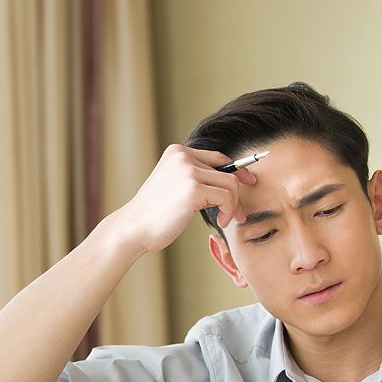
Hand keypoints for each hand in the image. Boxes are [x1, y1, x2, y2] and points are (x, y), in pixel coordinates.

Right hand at [110, 144, 257, 253]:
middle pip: (227, 172)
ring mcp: (187, 171)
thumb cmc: (154, 214)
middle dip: (237, 194)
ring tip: (225, 219)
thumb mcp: (174, 186)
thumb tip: (234, 179)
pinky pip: (227, 197)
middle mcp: (182, 157)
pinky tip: (220, 221)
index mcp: (177, 152)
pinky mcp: (192, 189)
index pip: (217, 157)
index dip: (237, 170)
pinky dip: (228, 211)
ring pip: (231, 184)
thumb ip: (196, 177)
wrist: (132, 228)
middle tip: (237, 214)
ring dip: (233, 205)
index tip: (249, 182)